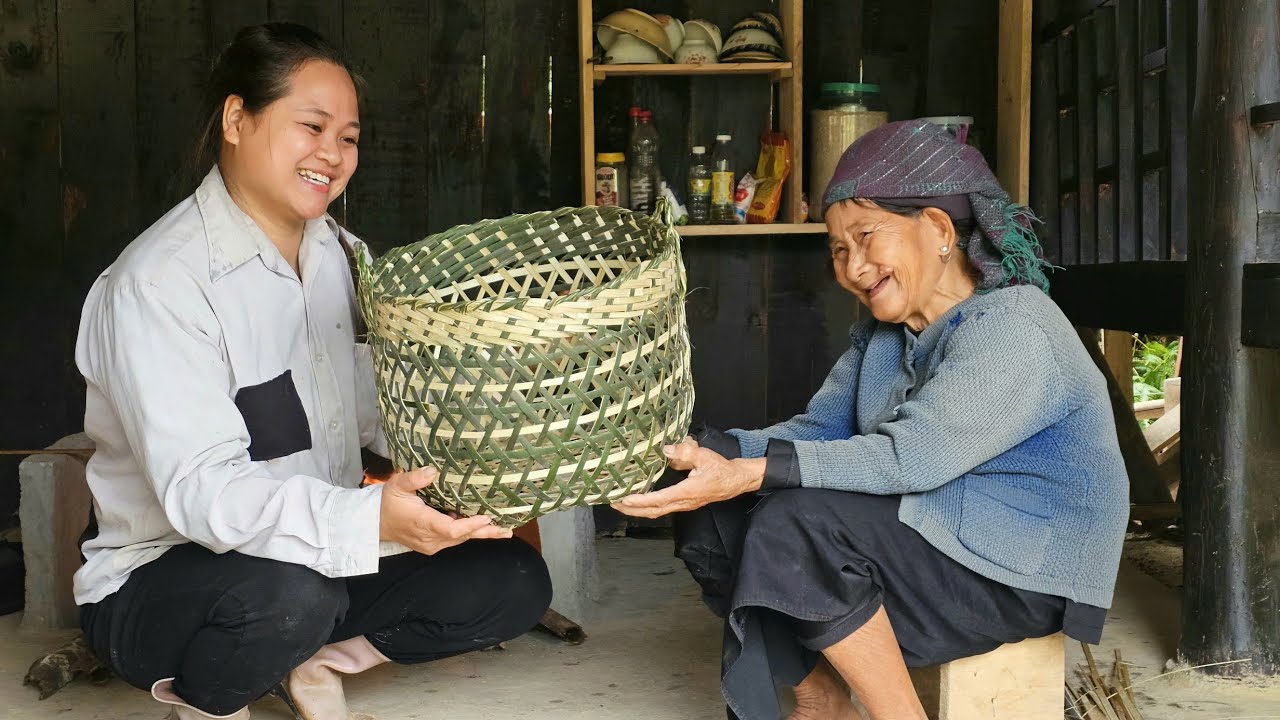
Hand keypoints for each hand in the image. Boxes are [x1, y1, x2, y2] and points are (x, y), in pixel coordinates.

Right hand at [378, 467, 512, 553]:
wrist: (374, 523)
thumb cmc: (387, 502)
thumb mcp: (396, 485)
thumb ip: (414, 478)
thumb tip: (432, 471)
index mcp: (422, 523)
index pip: (451, 529)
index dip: (470, 525)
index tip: (487, 517)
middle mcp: (429, 538)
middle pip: (461, 537)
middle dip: (485, 532)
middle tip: (506, 529)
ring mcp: (431, 544)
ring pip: (460, 540)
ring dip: (480, 533)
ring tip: (503, 529)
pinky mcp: (433, 545)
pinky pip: (454, 540)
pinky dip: (469, 532)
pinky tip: (484, 526)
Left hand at [611, 438, 765, 517]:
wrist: (736, 481)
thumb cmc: (721, 469)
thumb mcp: (705, 456)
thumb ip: (686, 452)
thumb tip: (666, 449)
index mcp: (688, 492)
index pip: (660, 499)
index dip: (641, 501)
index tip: (625, 499)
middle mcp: (683, 502)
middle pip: (653, 511)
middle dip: (632, 509)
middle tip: (613, 503)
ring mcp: (683, 504)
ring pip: (657, 511)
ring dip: (638, 509)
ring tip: (621, 503)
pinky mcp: (684, 502)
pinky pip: (662, 507)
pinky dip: (647, 506)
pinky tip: (638, 501)